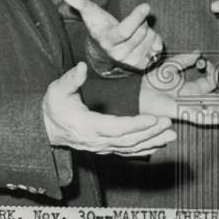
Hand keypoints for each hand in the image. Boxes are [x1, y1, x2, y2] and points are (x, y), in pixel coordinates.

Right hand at [43, 63, 175, 156]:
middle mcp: (97, 141)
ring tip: (171, 135)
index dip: (136, 124)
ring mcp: (102, 147)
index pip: (116, 128)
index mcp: (87, 126)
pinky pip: (127, 151)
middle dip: (150, 132)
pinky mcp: (105, 148)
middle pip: (128, 140)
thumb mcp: (58, 90)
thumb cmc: (54, 107)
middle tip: (169, 123)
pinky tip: (159, 144)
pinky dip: (144, 149)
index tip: (154, 119)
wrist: (47, 128)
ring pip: (130, 148)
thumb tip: (82, 67)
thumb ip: (71, 79)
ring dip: (152, 141)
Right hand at [62, 0, 162, 70]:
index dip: (137, 18)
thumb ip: (81, 3)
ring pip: (151, 38)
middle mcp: (119, 54)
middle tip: (133, 20)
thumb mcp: (91, 14)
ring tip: (135, 31)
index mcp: (107, 41)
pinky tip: (144, 39)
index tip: (146, 5)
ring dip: (148, 30)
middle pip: (141, 31)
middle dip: (141, 21)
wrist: (106, 49)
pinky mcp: (142, 65)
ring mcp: (131, 61)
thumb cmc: (100, 27)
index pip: (125, 31)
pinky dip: (155, 40)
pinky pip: (158, 49)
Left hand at [140, 51, 218, 126]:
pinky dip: (214, 119)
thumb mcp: (171, 66)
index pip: (211, 83)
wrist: (138, 91)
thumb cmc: (152, 81)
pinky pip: (202, 118)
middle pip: (217, 99)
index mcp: (191, 88)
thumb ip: (185, 60)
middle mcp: (193, 99)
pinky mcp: (183, 114)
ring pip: (213, 110)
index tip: (208, 64)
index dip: (214, 73)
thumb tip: (199, 53)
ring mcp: (189, 107)